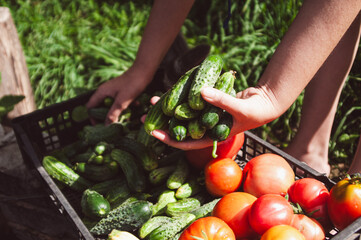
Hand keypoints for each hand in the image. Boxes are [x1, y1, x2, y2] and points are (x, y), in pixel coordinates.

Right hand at [86, 67, 151, 124]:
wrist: (144, 71)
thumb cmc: (132, 85)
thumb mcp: (122, 102)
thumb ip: (113, 114)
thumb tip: (106, 125)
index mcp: (101, 92)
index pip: (90, 107)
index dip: (92, 117)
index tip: (98, 126)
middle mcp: (105, 91)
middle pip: (99, 107)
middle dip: (105, 117)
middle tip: (112, 125)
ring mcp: (113, 91)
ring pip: (111, 105)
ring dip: (116, 112)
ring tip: (125, 119)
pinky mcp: (121, 91)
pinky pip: (119, 101)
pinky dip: (125, 106)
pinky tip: (135, 107)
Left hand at [151, 86, 280, 149]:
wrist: (265, 101)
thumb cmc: (255, 110)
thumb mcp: (239, 108)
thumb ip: (221, 100)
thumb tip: (201, 92)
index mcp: (209, 136)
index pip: (185, 142)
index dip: (168, 139)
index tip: (152, 132)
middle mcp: (204, 127)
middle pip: (178, 127)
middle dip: (162, 123)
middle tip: (143, 117)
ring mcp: (204, 115)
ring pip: (182, 113)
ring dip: (168, 107)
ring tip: (152, 100)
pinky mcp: (207, 103)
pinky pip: (191, 100)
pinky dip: (182, 95)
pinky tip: (171, 88)